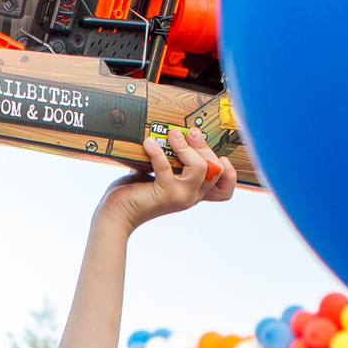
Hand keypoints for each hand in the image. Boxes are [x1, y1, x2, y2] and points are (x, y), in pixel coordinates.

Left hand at [100, 127, 236, 228]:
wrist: (116, 214)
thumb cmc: (135, 193)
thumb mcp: (158, 175)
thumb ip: (170, 160)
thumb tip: (171, 133)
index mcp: (193, 193)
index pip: (225, 190)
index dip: (230, 174)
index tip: (221, 157)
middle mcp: (191, 196)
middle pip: (215, 170)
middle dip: (204, 146)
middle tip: (190, 132)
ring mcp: (180, 196)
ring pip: (200, 168)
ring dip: (186, 147)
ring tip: (172, 135)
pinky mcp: (164, 194)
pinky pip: (167, 167)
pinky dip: (157, 151)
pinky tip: (148, 143)